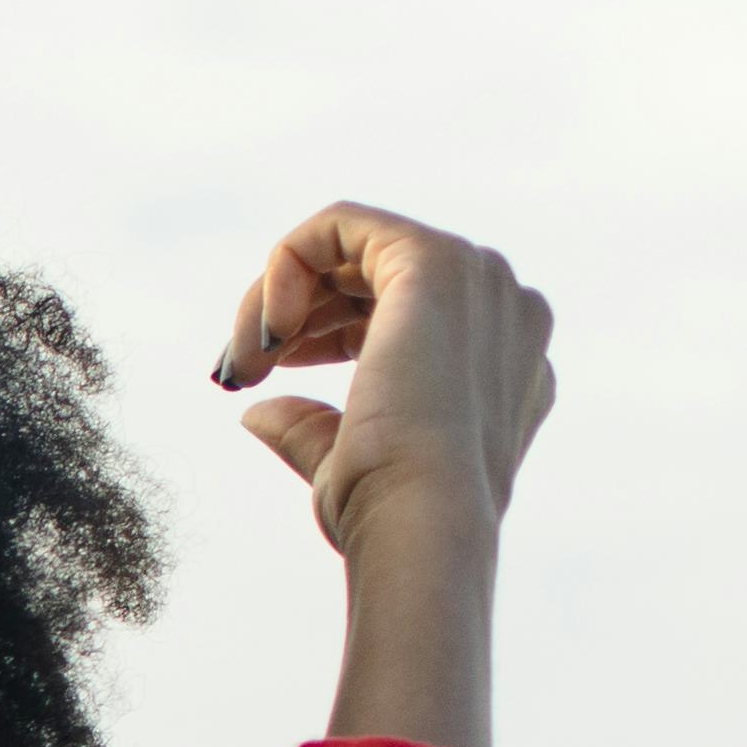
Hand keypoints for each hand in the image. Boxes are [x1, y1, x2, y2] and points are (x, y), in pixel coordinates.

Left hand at [213, 203, 547, 746]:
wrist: (423, 523)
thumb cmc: (393, 516)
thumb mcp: (350, 468)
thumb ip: (314, 430)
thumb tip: (258, 416)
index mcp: (501, 359)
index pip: (399, 310)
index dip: (321, 329)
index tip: (266, 373)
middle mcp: (504, 311)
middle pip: (374, 274)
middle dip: (296, 311)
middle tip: (241, 369)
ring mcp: (479, 280)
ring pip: (351, 248)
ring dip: (280, 298)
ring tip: (246, 362)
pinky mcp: (435, 261)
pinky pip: (341, 223)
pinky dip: (286, 264)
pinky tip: (268, 333)